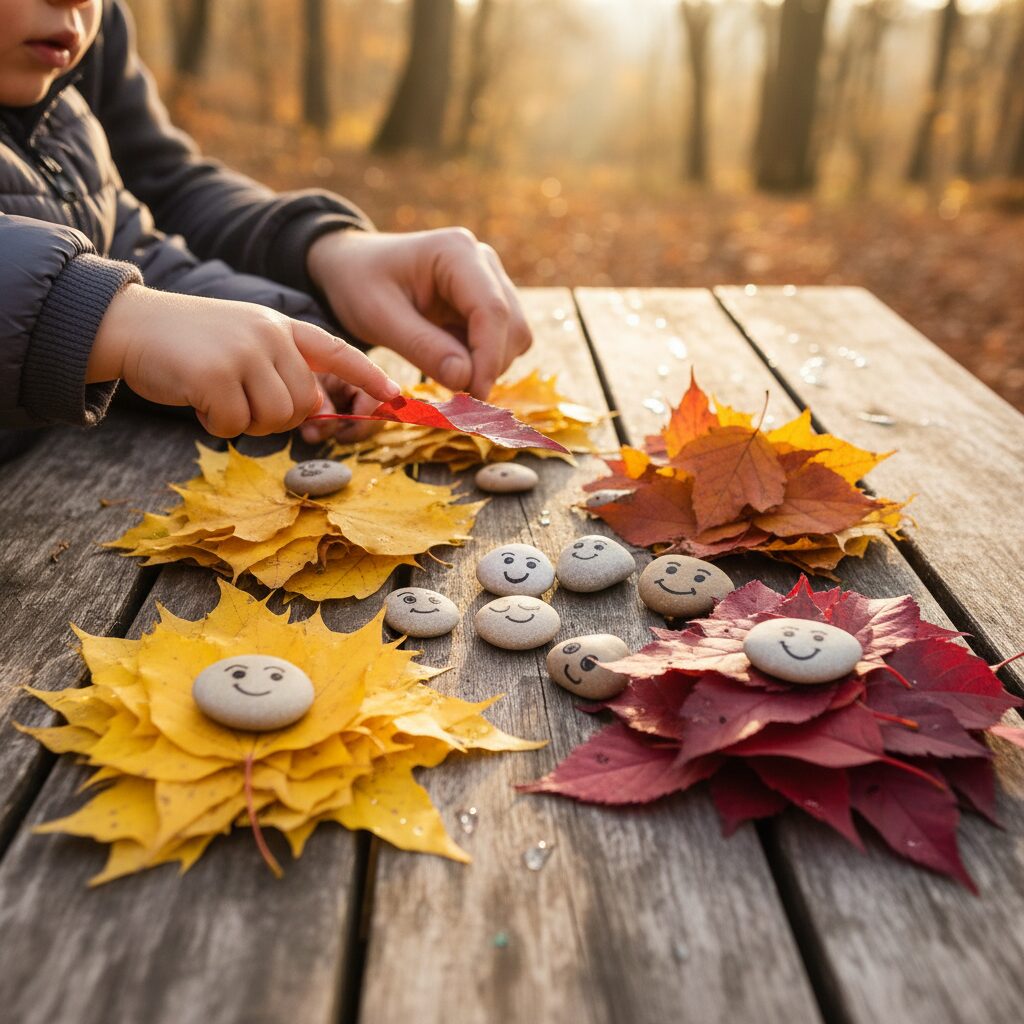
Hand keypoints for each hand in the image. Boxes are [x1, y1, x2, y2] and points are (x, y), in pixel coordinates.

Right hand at [88, 285, 399, 437]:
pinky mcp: (216, 374)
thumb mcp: (245, 341)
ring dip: (245, 422)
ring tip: (217, 395)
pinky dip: (217, 425)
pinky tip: (197, 399)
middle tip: (238, 399)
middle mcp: (270, 334)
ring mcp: (244, 352)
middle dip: (274, 417)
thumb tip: (313, 409)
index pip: (337, 352)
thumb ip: (281, 367)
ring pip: (274, 418)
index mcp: (282, 326)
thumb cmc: (190, 343)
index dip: (369, 376)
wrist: (130, 325)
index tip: (398, 397)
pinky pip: (237, 426)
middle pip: (303, 404)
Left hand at [307, 228, 532, 397]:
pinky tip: (450, 361)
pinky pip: (502, 341)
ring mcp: (490, 282)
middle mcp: (483, 262)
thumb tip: (466, 379)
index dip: (488, 357)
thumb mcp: (379, 317)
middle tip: (455, 396)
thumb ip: (422, 347)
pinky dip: (482, 361)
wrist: (353, 269)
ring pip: (514, 336)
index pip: (491, 310)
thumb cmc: (360, 284)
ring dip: (487, 365)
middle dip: (489, 365)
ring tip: (444, 372)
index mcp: (456, 252)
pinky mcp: (488, 304)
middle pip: (511, 325)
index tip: (474, 395)